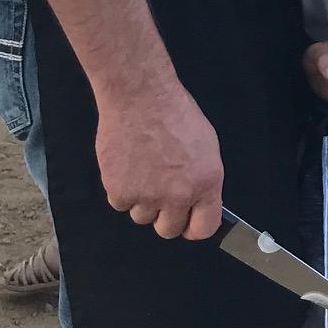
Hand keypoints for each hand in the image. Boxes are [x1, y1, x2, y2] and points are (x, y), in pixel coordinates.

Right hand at [95, 82, 223, 240]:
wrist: (140, 97)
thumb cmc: (174, 115)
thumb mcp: (206, 146)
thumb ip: (202, 180)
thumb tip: (198, 202)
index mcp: (207, 183)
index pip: (205, 228)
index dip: (194, 227)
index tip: (187, 223)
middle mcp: (178, 195)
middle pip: (168, 230)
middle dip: (164, 216)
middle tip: (160, 192)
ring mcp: (148, 196)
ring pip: (142, 217)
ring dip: (142, 200)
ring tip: (143, 169)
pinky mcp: (120, 192)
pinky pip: (121, 204)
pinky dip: (122, 190)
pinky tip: (128, 165)